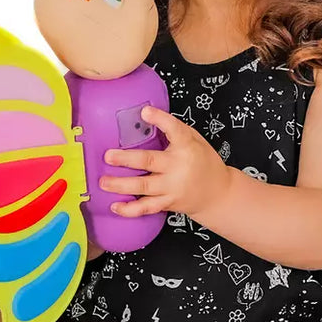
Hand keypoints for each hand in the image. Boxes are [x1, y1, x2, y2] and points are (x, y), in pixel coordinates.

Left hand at [100, 106, 232, 219]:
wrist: (218, 193)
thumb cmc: (204, 162)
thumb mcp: (196, 140)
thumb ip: (175, 130)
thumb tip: (146, 116)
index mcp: (187, 147)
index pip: (174, 130)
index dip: (160, 120)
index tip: (145, 112)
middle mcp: (178, 167)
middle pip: (149, 162)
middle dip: (126, 159)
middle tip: (108, 156)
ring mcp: (172, 187)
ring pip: (144, 186)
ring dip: (121, 185)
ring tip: (103, 182)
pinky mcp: (168, 203)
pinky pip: (147, 208)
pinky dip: (130, 209)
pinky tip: (116, 206)